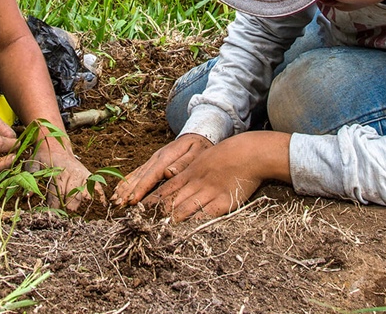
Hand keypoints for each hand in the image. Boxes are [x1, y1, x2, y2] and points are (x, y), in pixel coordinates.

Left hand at [32, 138, 94, 211]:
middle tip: (65, 215)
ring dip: (81, 202)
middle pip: (72, 194)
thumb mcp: (32, 165)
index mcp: (57, 173)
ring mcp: (81, 174)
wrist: (55, 144)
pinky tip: (100, 204)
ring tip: (76, 210)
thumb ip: (30, 179)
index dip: (54, 206)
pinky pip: (96, 185)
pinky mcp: (87, 174)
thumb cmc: (42, 157)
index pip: (56, 194)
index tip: (52, 215)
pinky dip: (99, 194)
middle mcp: (71, 173)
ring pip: (84, 191)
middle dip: (68, 206)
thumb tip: (28, 196)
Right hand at [111, 134, 212, 205]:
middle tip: (118, 205)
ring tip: (115, 200)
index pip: (151, 175)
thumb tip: (169, 172)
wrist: (196, 134)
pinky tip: (119, 189)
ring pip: (136, 174)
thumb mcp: (197, 153)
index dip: (141, 188)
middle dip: (128, 191)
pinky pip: (137, 172)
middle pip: (139, 176)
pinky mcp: (152, 161)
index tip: (132, 200)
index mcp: (166, 157)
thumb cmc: (199, 146)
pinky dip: (127, 181)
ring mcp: (152, 159)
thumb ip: (184, 163)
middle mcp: (156, 158)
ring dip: (124, 187)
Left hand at [146, 131, 289, 221]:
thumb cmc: (225, 155)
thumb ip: (185, 170)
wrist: (248, 153)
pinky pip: (206, 215)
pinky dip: (194, 224)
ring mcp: (209, 192)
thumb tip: (168, 176)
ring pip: (184, 209)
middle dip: (155, 215)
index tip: (136, 211)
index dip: (150, 202)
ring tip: (157, 232)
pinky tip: (185, 232)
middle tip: (141, 226)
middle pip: (171, 201)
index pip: (164, 189)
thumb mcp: (201, 159)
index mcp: (189, 172)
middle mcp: (195, 182)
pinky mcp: (224, 202)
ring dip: (171, 221)